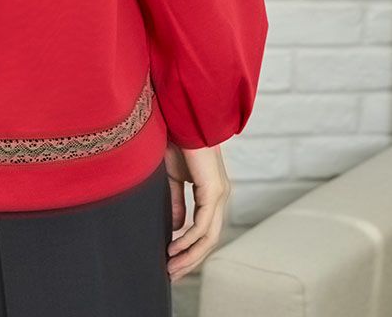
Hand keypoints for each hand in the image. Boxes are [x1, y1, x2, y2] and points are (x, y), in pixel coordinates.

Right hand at [163, 140, 230, 281]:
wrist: (181, 117)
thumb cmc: (176, 140)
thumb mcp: (173, 177)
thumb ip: (176, 201)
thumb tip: (177, 227)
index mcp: (211, 191)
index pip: (205, 229)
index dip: (191, 248)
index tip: (173, 261)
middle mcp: (219, 195)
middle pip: (209, 238)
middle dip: (191, 259)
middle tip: (173, 274)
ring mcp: (219, 194)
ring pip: (208, 236)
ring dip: (190, 254)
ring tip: (172, 267)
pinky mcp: (213, 190)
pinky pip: (202, 224)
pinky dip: (188, 239)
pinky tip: (174, 246)